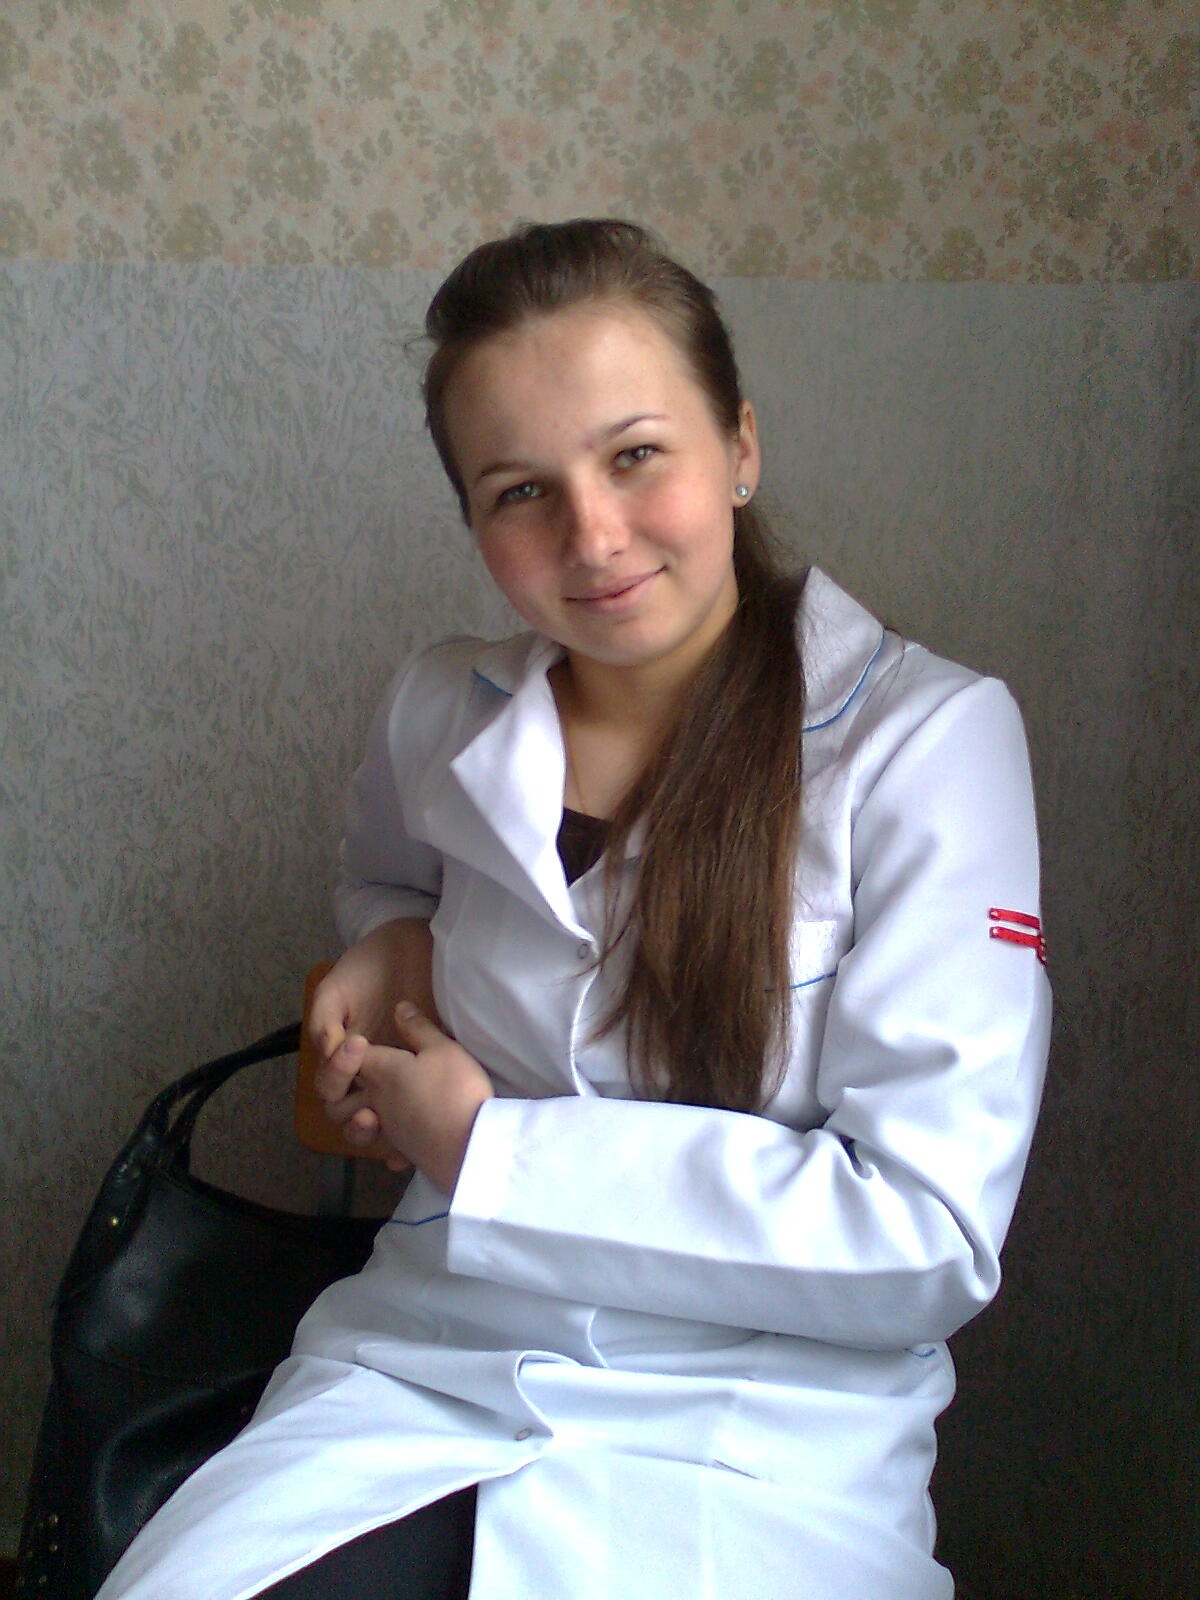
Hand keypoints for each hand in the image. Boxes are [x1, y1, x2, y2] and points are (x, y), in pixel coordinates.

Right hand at [308, 920, 439, 1158]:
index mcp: (342, 1057)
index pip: (330, 1087)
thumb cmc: (366, 968)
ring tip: (381, 1122)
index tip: (358, 1044)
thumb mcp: (336, 989)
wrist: (410, 950)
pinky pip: (415, 1113)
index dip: (337, 1076)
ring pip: (379, 1121)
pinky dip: (408, 1135)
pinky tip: (409, 1141)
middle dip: (353, 1117)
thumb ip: (324, 1019)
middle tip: (369, 1108)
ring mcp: (396, 1077)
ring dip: (374, 1130)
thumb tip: (328, 1052)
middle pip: (349, 1114)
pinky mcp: (426, 1075)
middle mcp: (366, 1073)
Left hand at [314, 1003, 493, 1194]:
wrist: (468, 1145)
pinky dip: (388, 1145)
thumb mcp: (443, 1048)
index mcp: (380, 1071)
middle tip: (363, 1074)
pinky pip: (384, 1147)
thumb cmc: (454, 1089)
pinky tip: (400, 1143)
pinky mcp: (404, 1150)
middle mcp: (374, 1101)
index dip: (351, 1046)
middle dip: (341, 1085)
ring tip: (377, 1109)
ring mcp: (387, 1128)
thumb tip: (399, 1009)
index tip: (364, 1039)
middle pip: (337, 1095)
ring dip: (357, 1119)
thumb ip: (418, 1028)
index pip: (350, 1055)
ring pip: (352, 1126)